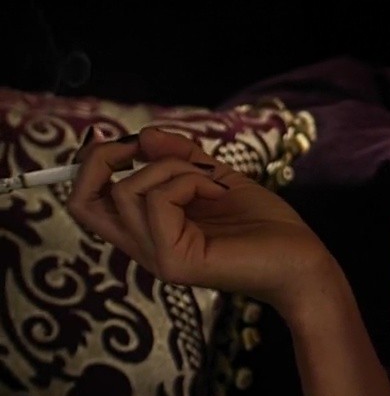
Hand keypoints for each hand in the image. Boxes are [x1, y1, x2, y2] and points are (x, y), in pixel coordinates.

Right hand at [65, 126, 334, 311]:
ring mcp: (154, 256)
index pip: (86, 202)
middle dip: (102, 159)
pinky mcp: (173, 261)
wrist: (302, 259)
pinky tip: (217, 191)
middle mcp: (142, 246)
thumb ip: (181, 157)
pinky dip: (189, 180)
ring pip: (127, 191)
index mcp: (147, 229)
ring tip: (209, 179)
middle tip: (140, 146)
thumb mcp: (217, 178)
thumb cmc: (264, 224)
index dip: (90, 163)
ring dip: (171, 167)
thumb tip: (143, 134)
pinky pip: (158, 201)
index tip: (122, 138)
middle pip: (81, 202)